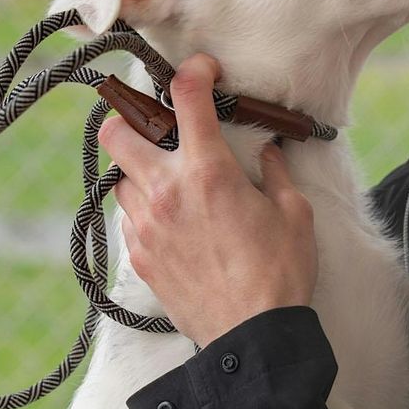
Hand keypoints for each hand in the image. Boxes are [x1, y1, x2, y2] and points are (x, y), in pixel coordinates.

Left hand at [96, 53, 318, 346]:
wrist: (253, 336)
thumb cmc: (280, 275)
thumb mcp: (293, 213)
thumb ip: (273, 175)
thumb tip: (267, 154)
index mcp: (209, 172)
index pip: (187, 98)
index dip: (193, 71)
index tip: (203, 71)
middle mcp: (167, 192)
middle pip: (116, 131)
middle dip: (130, 118)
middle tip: (158, 127)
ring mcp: (147, 226)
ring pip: (119, 178)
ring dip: (139, 171)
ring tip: (170, 183)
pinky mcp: (141, 258)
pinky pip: (130, 220)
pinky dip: (146, 212)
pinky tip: (175, 224)